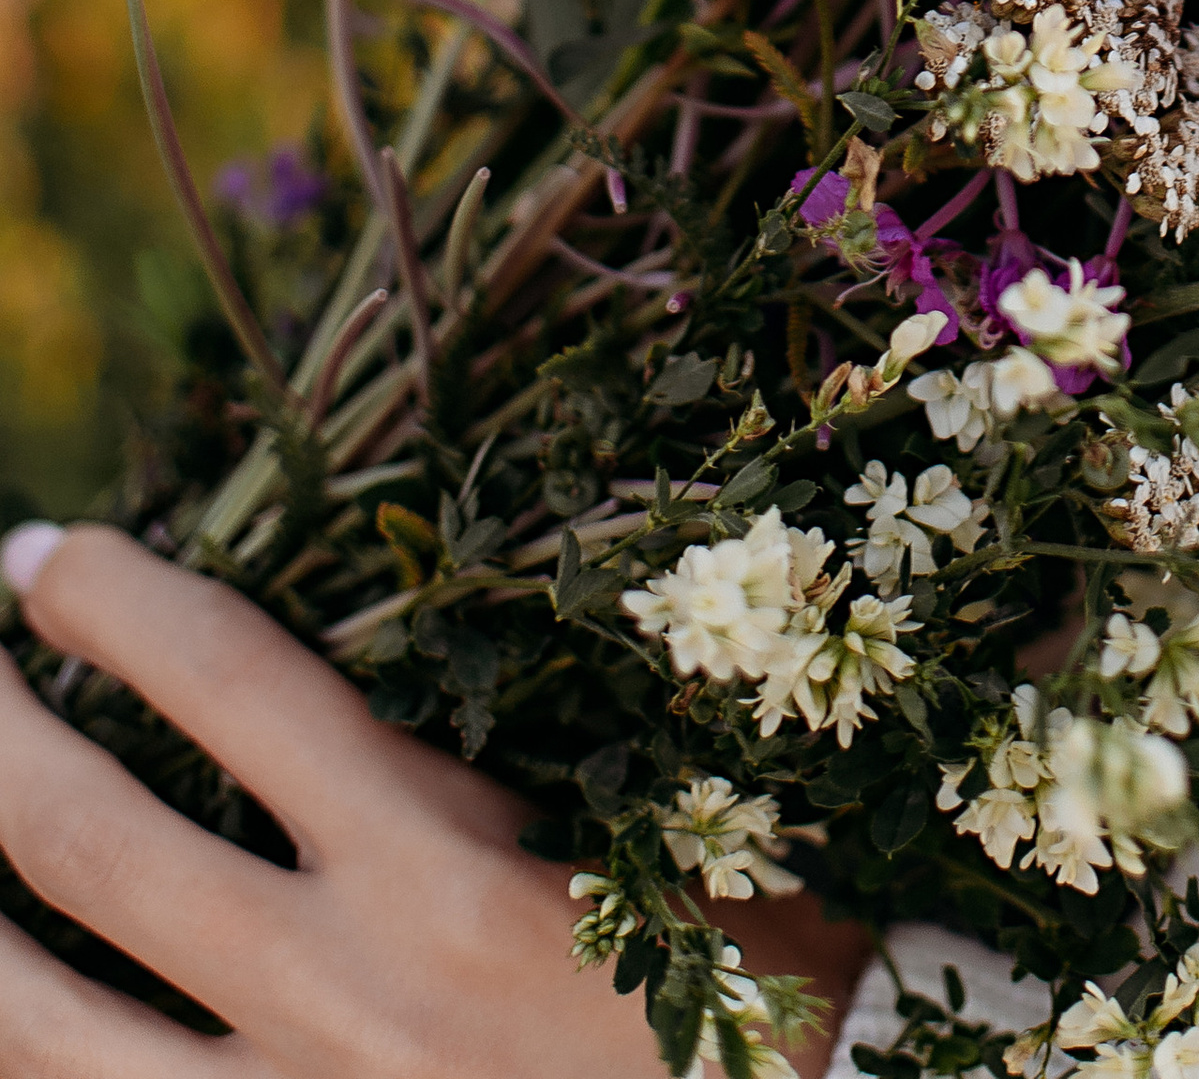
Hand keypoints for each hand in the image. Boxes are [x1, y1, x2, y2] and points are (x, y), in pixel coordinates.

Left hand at [0, 525, 859, 1077]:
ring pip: (35, 1025)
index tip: (44, 554)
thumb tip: (361, 638)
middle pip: (88, 840)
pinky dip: (19, 1061)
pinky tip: (3, 1007)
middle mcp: (333, 994)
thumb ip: (486, 754)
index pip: (226, 686)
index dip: (113, 604)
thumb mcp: (642, 824)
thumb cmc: (742, 977)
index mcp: (440, 870)